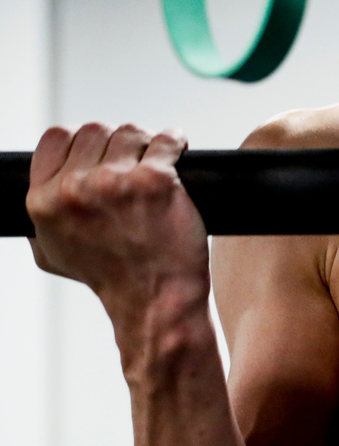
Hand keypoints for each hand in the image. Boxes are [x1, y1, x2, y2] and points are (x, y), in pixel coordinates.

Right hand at [26, 123, 209, 322]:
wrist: (155, 301)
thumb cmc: (111, 281)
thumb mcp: (53, 254)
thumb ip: (39, 221)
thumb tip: (41, 196)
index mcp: (45, 200)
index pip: (56, 138)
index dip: (80, 140)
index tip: (100, 150)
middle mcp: (76, 188)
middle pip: (94, 130)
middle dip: (115, 142)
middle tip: (133, 159)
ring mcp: (116, 182)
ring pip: (130, 132)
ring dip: (145, 142)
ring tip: (155, 159)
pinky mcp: (156, 181)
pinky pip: (167, 141)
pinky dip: (175, 140)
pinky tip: (177, 148)